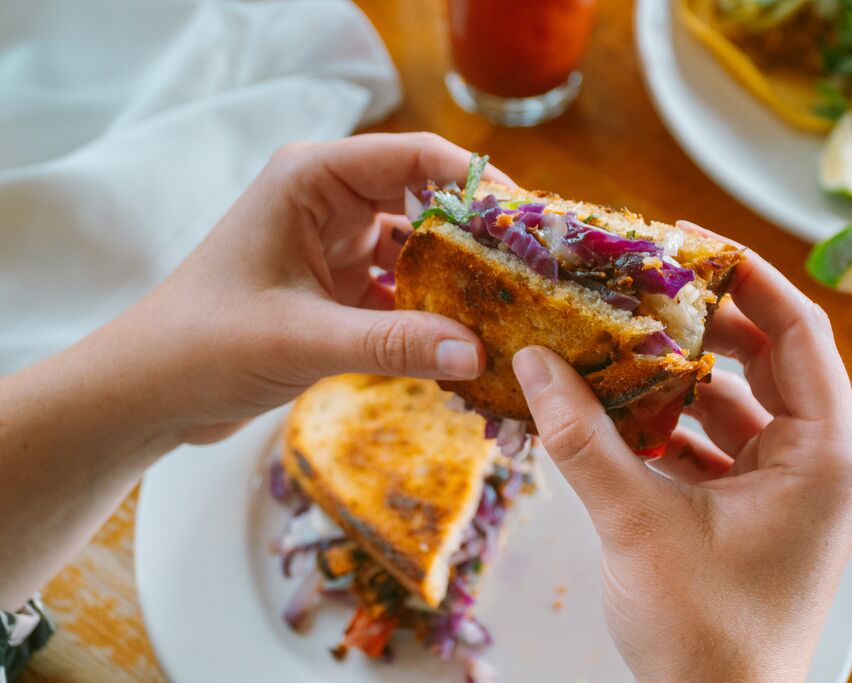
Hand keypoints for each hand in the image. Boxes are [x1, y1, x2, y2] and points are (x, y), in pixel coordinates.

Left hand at [109, 132, 511, 442]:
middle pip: (424, 199)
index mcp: (311, 179)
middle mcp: (327, 200)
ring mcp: (333, 244)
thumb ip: (395, 345)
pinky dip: (428, 311)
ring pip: (415, 247)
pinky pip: (399, 288)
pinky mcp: (335, 287)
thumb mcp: (305, 340)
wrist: (148, 392)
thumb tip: (479, 353)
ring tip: (508, 306)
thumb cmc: (204, 344)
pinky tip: (463, 340)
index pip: (414, 156)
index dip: (476, 182)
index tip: (526, 220)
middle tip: (530, 269)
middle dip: (474, 234)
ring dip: (454, 277)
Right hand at [512, 237, 851, 681]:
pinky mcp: (754, 510)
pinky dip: (671, 422)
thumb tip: (532, 359)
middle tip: (637, 283)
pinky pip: (716, 442)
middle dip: (701, 320)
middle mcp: (818, 461)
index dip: (744, 276)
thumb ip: (582, 438)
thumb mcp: (636, 523)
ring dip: (679, 373)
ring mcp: (787, 487)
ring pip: (736, 401)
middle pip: (766, 358)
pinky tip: (616, 406)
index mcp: (824, 453)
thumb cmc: (703, 634)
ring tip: (616, 336)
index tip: (683, 242)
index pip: (797, 330)